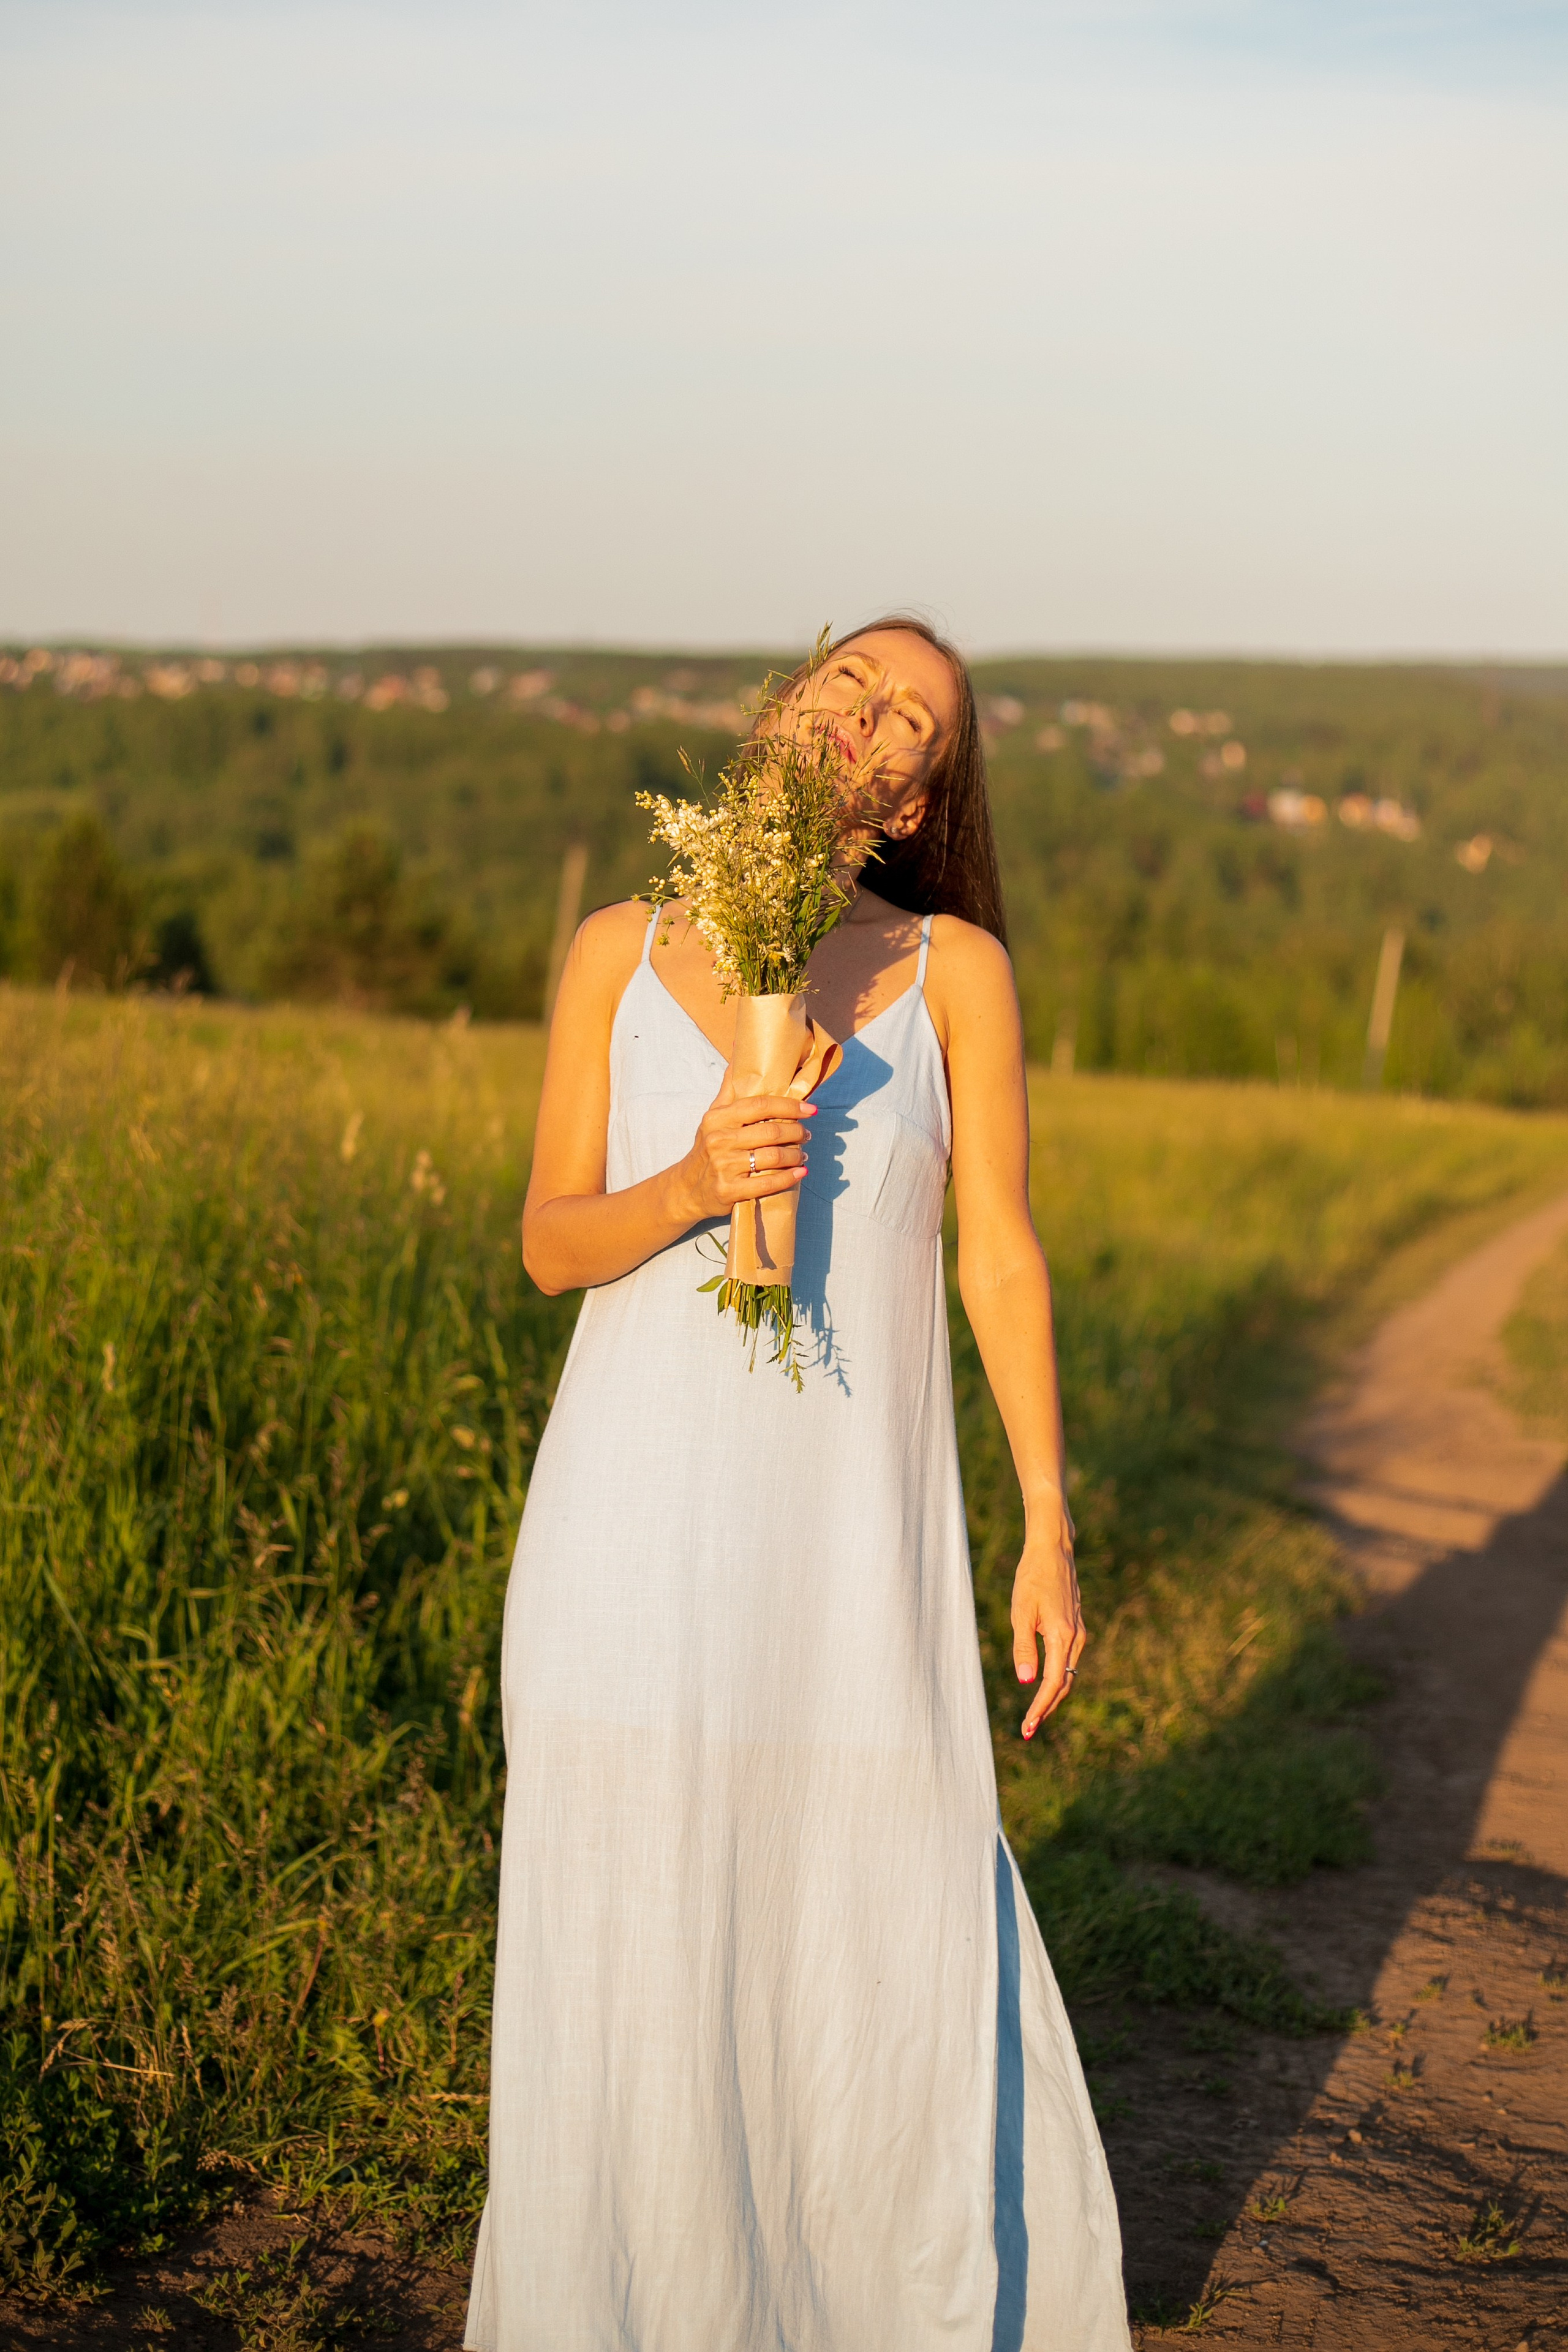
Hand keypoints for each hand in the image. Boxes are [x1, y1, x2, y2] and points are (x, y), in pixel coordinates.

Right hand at [670, 1075, 815, 1223]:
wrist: (687, 1188)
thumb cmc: (707, 1147)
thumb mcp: (713, 1117)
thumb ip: (729, 1087)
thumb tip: (738, 1051)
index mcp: (717, 1119)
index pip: (759, 1105)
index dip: (789, 1106)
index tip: (810, 1109)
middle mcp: (719, 1140)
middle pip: (771, 1132)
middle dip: (796, 1132)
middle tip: (806, 1134)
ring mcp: (724, 1167)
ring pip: (773, 1157)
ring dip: (795, 1155)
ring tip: (802, 1154)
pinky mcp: (729, 1191)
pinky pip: (767, 1183)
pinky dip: (788, 1178)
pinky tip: (800, 1172)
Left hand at [1011, 1505, 1084, 1738]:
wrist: (1053, 1551)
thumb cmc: (1032, 1577)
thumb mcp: (1021, 1612)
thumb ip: (1023, 1647)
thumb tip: (1025, 1681)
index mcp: (1062, 1636)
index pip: (1053, 1682)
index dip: (1040, 1707)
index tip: (1028, 1727)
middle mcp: (1076, 1638)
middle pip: (1064, 1684)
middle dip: (1047, 1709)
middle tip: (1027, 1730)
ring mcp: (1078, 1633)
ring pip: (1068, 1674)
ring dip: (1052, 1696)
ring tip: (1034, 1715)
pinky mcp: (1075, 1627)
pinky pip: (1068, 1661)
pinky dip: (1057, 1678)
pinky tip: (1044, 1686)